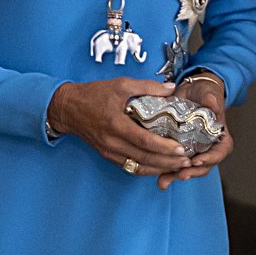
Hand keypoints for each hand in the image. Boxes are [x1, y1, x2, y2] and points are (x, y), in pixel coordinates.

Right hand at [47, 78, 188, 178]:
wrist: (68, 108)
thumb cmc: (94, 94)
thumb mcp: (121, 85)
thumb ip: (147, 87)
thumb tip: (171, 88)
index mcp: (116, 124)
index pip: (144, 141)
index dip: (163, 147)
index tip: (181, 149)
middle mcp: (112, 142)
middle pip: (144, 159)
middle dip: (168, 163)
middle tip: (187, 162)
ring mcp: (109, 151)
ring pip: (138, 167)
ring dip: (160, 169)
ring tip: (179, 167)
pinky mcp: (107, 155)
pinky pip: (129, 167)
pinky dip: (146, 169)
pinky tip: (160, 166)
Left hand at [159, 74, 233, 190]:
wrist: (189, 92)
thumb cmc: (203, 93)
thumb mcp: (208, 94)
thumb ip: (211, 99)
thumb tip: (212, 103)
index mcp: (219, 136)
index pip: (220, 152)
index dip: (211, 158)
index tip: (198, 161)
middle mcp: (208, 147)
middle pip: (204, 166)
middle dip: (192, 172)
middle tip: (181, 174)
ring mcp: (194, 151)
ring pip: (188, 168)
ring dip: (176, 176)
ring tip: (164, 181)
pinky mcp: (179, 151)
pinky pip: (175, 165)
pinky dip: (167, 172)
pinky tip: (158, 180)